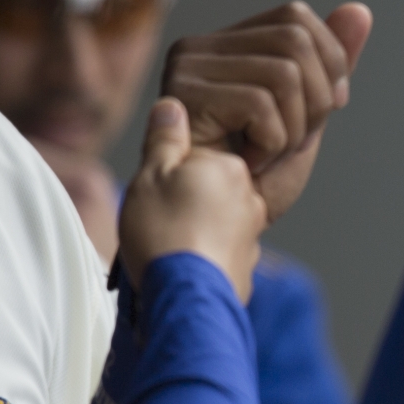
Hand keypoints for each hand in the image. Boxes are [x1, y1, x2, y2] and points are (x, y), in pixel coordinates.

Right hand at [117, 97, 265, 300]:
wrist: (185, 298)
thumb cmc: (163, 232)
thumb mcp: (151, 175)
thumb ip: (165, 140)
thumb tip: (174, 105)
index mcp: (229, 169)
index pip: (200, 159)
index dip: (171, 174)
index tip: (154, 193)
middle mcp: (250, 199)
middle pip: (211, 190)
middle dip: (186, 201)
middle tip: (157, 220)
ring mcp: (251, 236)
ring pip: (218, 222)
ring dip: (195, 230)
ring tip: (168, 246)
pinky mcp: (246, 269)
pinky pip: (222, 253)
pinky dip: (204, 256)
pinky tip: (184, 267)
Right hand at [162, 0, 371, 220]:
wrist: (224, 228)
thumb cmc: (260, 179)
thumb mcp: (310, 115)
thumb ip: (332, 64)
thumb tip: (359, 10)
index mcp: (228, 45)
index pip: (296, 17)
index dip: (329, 61)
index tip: (330, 105)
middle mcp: (199, 47)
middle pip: (295, 40)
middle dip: (317, 99)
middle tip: (293, 139)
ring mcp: (186, 68)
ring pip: (283, 73)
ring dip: (294, 128)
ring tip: (268, 153)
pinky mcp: (182, 95)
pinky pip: (261, 103)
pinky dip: (272, 142)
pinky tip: (249, 162)